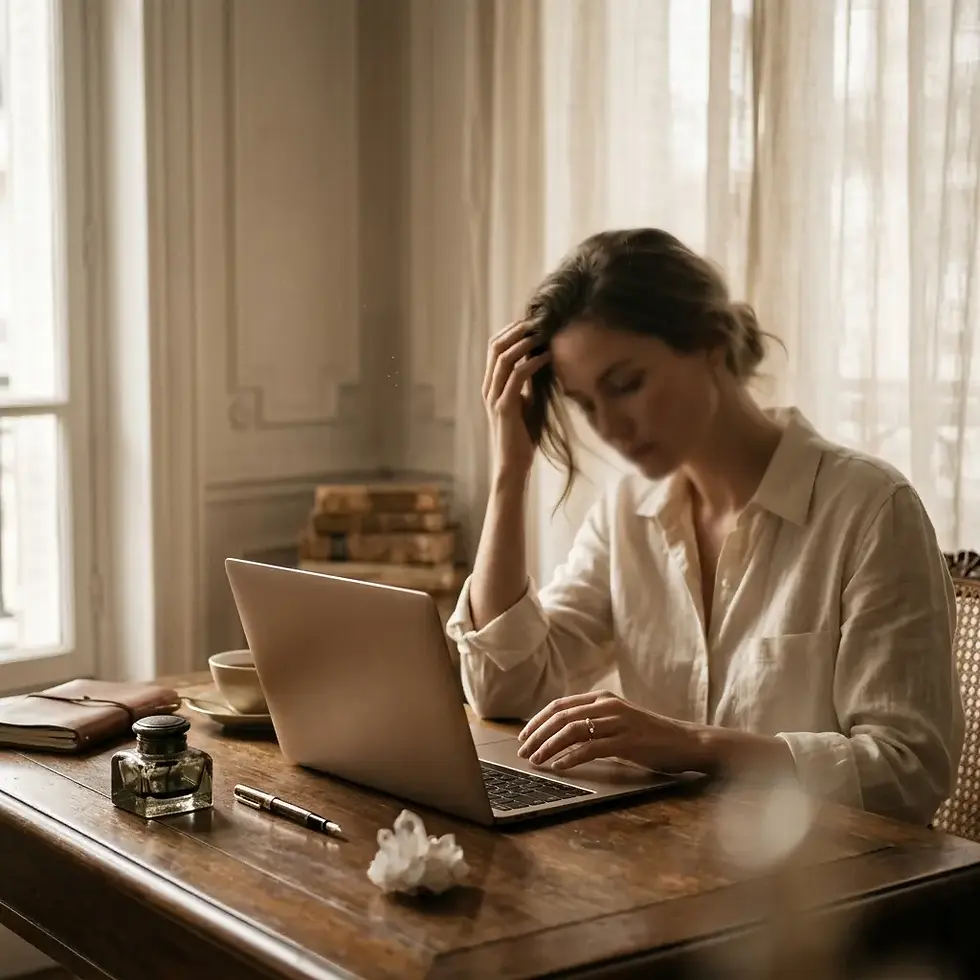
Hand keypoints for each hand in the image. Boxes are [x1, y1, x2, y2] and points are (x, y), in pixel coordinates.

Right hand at [482, 321, 551, 479]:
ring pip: (503, 358)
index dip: (511, 330)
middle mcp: (488, 387)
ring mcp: (494, 397)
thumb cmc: (522, 437)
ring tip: (543, 334)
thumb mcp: (526, 403)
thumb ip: (528, 384)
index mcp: (491, 385)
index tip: (533, 322)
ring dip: (524, 342)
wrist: (512, 464)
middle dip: (517, 330)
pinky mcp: (504, 407)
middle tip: (539, 321)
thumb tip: (542, 361)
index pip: (494, 347)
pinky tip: (547, 357)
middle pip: (495, 346)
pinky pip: (516, 377)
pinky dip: (532, 363)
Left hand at [516, 690, 710, 773]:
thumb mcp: (617, 722)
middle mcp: (607, 705)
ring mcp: (618, 722)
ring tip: (536, 761)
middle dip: (537, 735)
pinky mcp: (627, 741)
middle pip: (561, 717)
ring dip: (549, 747)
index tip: (523, 736)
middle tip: (523, 752)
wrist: (686, 742)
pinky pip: (591, 748)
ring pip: (573, 731)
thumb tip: (560, 736)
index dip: (538, 720)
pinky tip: (560, 767)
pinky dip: (571, 757)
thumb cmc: (650, 736)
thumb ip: (593, 723)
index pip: (560, 705)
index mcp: (602, 698)